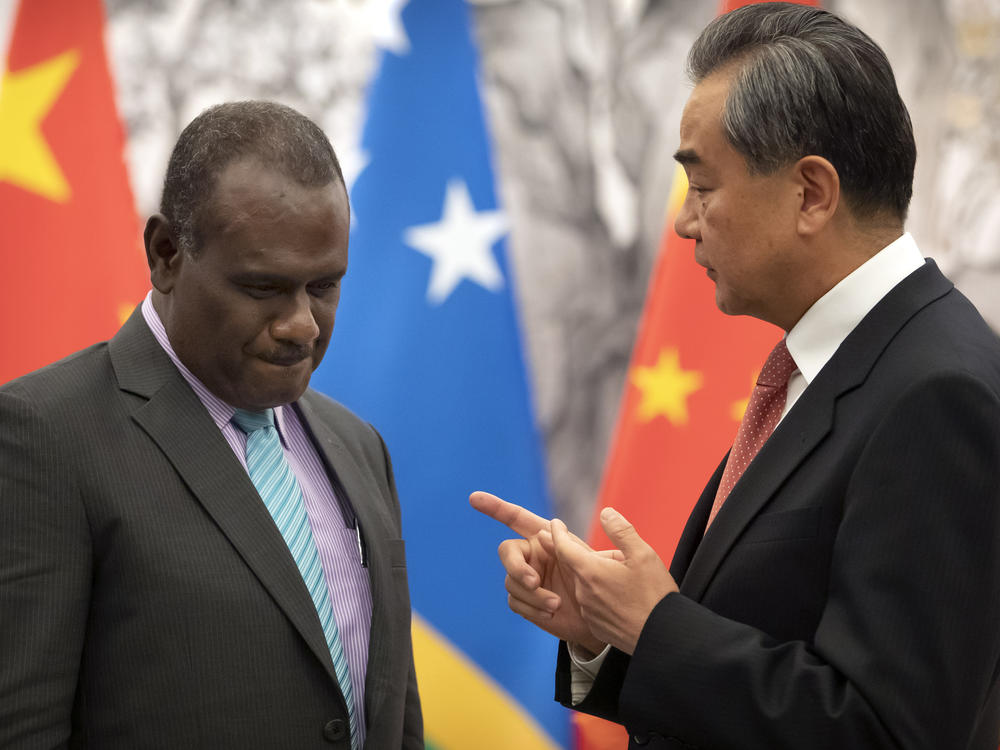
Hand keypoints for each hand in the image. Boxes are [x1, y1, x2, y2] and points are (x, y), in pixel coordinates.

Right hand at [470, 491, 609, 652]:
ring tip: (556, 605)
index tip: (474, 498)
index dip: (495, 507)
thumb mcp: (592, 562)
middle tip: (535, 582)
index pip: (516, 517)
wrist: (599, 617)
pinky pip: (515, 601)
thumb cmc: (600, 584)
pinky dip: (532, 608)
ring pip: (511, 581)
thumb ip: (570, 547)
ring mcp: (525, 577)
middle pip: (507, 551)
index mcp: (545, 537)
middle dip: (517, 566)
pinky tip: (550, 613)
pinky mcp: (523, 600)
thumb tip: (546, 532)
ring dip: (533, 595)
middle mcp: (531, 554)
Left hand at [551, 507, 677, 654]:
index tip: (554, 524)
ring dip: (588, 575)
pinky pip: (590, 604)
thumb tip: (605, 513)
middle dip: (570, 552)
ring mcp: (588, 611)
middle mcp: (583, 592)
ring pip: (584, 585)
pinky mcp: (596, 625)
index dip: (558, 534)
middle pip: (573, 566)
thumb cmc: (655, 595)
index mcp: (591, 571)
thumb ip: (621, 531)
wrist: (662, 637)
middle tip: (564, 541)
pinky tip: (611, 594)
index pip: (564, 547)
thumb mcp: (643, 555)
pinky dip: (595, 594)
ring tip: (606, 572)